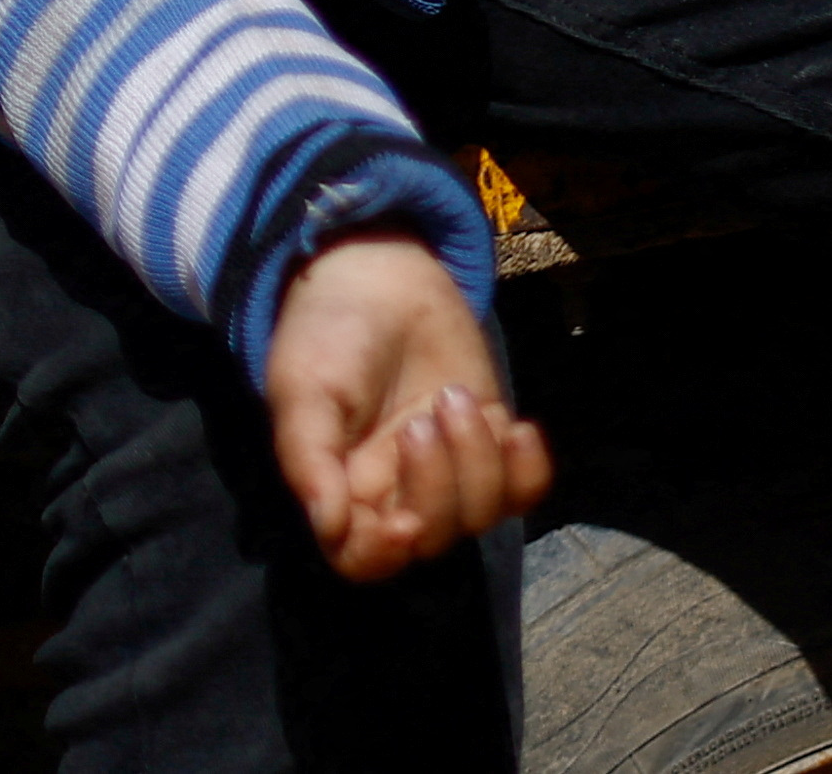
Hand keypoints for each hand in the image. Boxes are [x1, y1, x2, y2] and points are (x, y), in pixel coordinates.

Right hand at [265, 231, 549, 580]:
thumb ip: (311, 460)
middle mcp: (393, 490)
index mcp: (340, 486)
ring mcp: (446, 470)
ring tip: (452, 397)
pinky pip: (521, 491)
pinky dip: (528, 469)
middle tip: (423, 418)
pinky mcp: (488, 443)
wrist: (378, 273)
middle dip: (436, 487)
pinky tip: (517, 427)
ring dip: (477, 462)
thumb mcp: (303, 389)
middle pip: (428, 540)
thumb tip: (330, 527)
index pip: (360, 558)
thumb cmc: (327, 329)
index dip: (384, 555)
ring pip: (478, 516)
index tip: (402, 522)